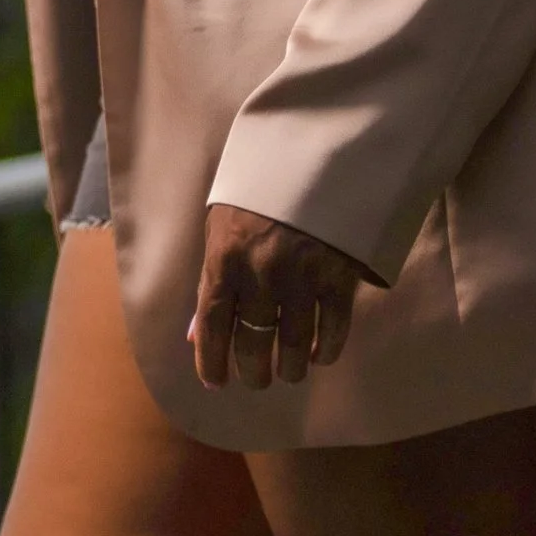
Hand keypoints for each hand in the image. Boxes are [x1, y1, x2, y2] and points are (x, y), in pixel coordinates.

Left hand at [190, 204, 363, 389]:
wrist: (315, 153)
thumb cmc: (258, 191)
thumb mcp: (221, 225)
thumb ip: (209, 279)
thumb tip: (195, 335)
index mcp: (224, 260)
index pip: (212, 326)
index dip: (211, 361)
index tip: (215, 383)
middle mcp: (260, 275)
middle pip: (254, 343)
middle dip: (253, 371)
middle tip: (257, 382)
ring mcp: (302, 277)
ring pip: (295, 344)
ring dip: (290, 368)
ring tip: (288, 374)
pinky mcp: (339, 276)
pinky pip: (333, 328)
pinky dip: (326, 350)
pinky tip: (320, 358)